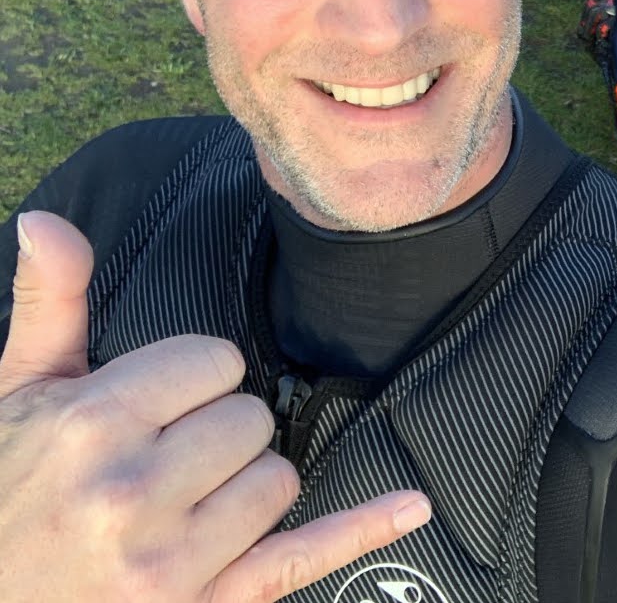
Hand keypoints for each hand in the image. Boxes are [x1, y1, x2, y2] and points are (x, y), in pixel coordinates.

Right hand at [0, 211, 430, 601]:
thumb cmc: (5, 496)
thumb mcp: (15, 392)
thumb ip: (50, 303)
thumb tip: (50, 220)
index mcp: (90, 425)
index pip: (215, 360)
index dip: (192, 376)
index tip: (161, 400)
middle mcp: (131, 494)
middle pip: (251, 417)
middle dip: (217, 429)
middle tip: (164, 455)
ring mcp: (170, 563)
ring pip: (278, 478)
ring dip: (244, 482)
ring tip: (181, 501)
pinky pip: (302, 558)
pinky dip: (363, 527)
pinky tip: (408, 505)